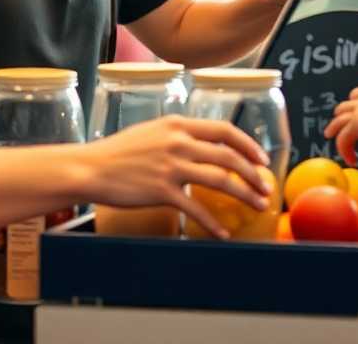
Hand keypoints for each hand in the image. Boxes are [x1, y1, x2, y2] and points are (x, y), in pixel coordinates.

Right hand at [78, 116, 272, 238]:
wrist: (92, 167)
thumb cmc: (119, 152)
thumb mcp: (152, 131)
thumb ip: (178, 134)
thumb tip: (203, 144)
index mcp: (177, 124)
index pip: (224, 129)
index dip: (248, 144)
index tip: (261, 158)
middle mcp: (178, 141)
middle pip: (228, 156)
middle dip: (253, 173)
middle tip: (265, 187)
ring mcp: (171, 166)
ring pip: (220, 180)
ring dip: (244, 194)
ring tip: (257, 206)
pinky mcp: (162, 191)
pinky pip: (196, 209)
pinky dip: (213, 223)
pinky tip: (223, 233)